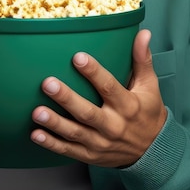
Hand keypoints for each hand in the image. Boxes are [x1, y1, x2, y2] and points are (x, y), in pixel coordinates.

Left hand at [30, 29, 166, 167]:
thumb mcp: (149, 86)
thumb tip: (143, 33)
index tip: (78, 57)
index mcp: (127, 105)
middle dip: (67, 98)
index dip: (94, 72)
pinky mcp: (91, 155)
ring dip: (55, 123)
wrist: (154, 152)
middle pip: (87, 112)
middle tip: (48, 84)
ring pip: (75, 133)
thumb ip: (142, 59)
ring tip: (37, 111)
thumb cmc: (147, 113)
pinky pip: (69, 150)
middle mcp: (113, 125)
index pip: (109, 87)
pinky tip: (36, 134)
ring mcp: (101, 143)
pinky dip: (52, 144)